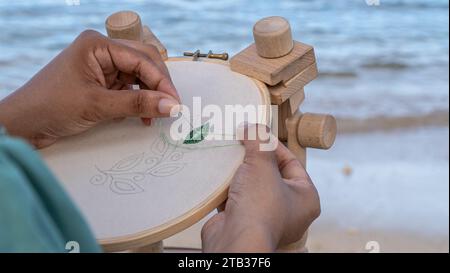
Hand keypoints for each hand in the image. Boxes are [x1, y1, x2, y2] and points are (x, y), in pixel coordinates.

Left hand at [0, 30, 179, 147]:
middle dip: (158, 85)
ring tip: (154, 115)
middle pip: (144, 63)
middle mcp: (101, 51)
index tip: (174, 102)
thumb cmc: (50, 107)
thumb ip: (137, 105)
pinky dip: (138, 101)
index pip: (141, 59)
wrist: (23, 125)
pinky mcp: (102, 82)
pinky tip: (141, 116)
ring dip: (149, 95)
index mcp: (97, 45)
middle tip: (170, 106)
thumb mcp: (98, 105)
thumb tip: (171, 105)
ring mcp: (102, 67)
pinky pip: (129, 88)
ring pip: (139, 77)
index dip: (161, 81)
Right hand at [201, 125, 320, 251]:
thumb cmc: (259, 205)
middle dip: (253, 157)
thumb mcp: (262, 163)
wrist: (234, 240)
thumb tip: (253, 125)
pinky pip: (238, 197)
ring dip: (239, 171)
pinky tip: (219, 173)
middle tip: (241, 141)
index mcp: (305, 197)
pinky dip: (228, 187)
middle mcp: (289, 210)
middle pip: (271, 173)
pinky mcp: (245, 221)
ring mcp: (266, 217)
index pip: (291, 162)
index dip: (273, 145)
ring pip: (252, 185)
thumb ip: (259, 141)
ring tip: (228, 154)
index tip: (255, 133)